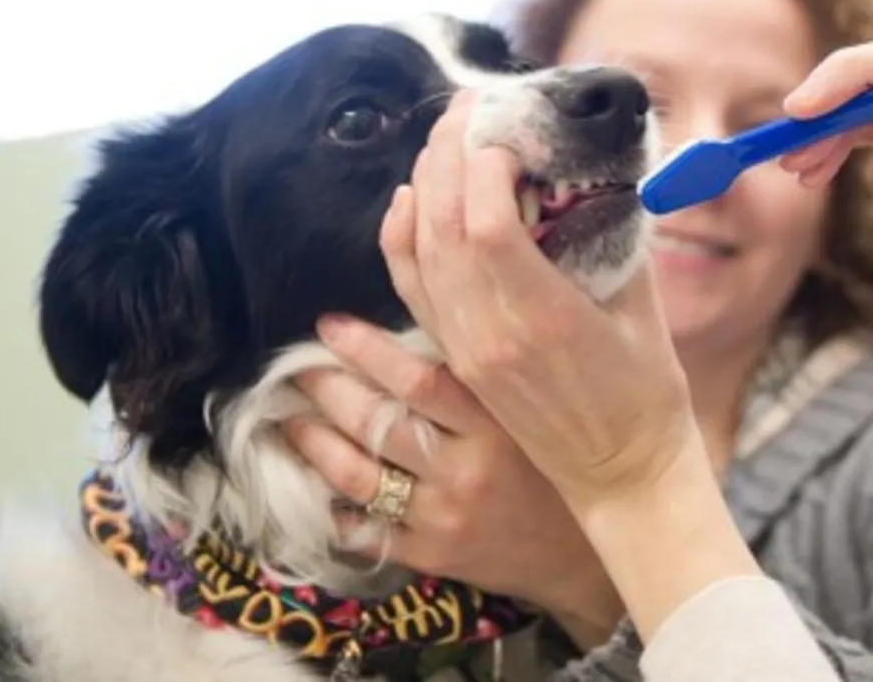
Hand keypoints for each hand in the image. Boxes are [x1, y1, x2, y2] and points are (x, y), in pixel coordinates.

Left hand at [282, 318, 625, 645]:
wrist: (582, 557)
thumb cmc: (558, 468)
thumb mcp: (538, 411)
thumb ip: (490, 370)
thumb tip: (437, 314)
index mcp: (496, 424)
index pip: (419, 379)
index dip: (366, 350)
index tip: (330, 326)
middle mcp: (465, 469)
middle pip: (376, 423)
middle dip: (326, 391)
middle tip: (298, 369)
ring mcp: (443, 516)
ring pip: (357, 477)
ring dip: (313, 446)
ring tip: (290, 423)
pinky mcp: (432, 555)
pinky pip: (365, 531)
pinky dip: (332, 510)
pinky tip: (313, 490)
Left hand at [384, 90, 774, 646]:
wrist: (625, 474)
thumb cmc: (647, 391)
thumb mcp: (643, 304)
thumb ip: (611, 234)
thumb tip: (589, 168)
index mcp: (544, 320)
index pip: (486, 224)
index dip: (482, 164)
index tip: (503, 128)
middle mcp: (492, 336)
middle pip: (441, 227)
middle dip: (447, 155)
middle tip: (467, 109)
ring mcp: (468, 353)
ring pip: (417, 254)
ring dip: (421, 185)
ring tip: (443, 138)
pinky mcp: (458, 362)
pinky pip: (411, 290)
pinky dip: (401, 237)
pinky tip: (408, 199)